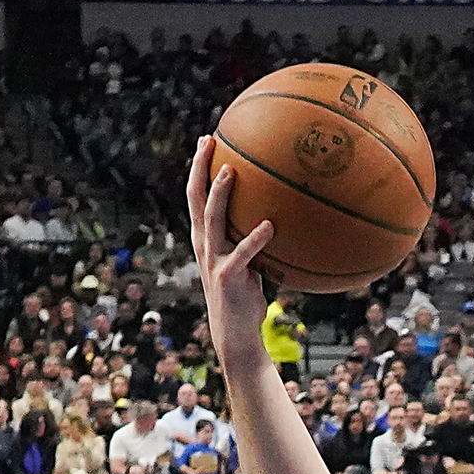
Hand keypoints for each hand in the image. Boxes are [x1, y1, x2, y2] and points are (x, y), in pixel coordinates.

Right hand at [182, 140, 277, 350]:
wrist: (236, 334)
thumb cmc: (244, 296)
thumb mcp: (247, 262)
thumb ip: (254, 238)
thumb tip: (278, 215)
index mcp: (206, 239)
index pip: (196, 196)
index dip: (199, 168)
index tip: (207, 140)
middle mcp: (204, 244)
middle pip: (195, 198)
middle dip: (200, 168)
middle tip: (209, 140)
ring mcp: (214, 260)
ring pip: (212, 219)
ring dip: (220, 193)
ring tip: (231, 170)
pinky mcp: (228, 277)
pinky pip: (243, 253)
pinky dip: (255, 239)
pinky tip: (269, 225)